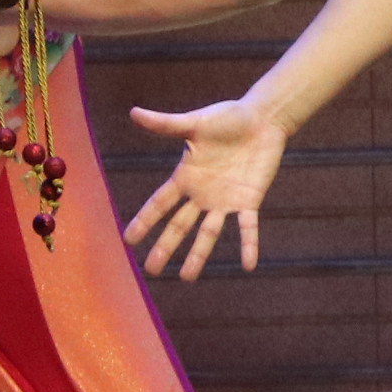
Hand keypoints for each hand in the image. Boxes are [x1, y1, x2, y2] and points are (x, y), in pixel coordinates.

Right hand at [124, 97, 290, 278]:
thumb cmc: (228, 117)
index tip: (129, 240)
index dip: (144, 221)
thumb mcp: (194, 122)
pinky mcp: (249, 201)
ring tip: (187, 278)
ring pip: (208, 233)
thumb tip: (133, 113)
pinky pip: (248, 227)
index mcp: (186, 176)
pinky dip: (249, 244)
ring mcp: (225, 200)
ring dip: (198, 255)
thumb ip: (165, 124)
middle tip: (151, 270)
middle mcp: (202, 194)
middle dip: (165, 247)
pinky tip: (249, 265)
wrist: (262, 119)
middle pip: (179, 225)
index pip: (160, 203)